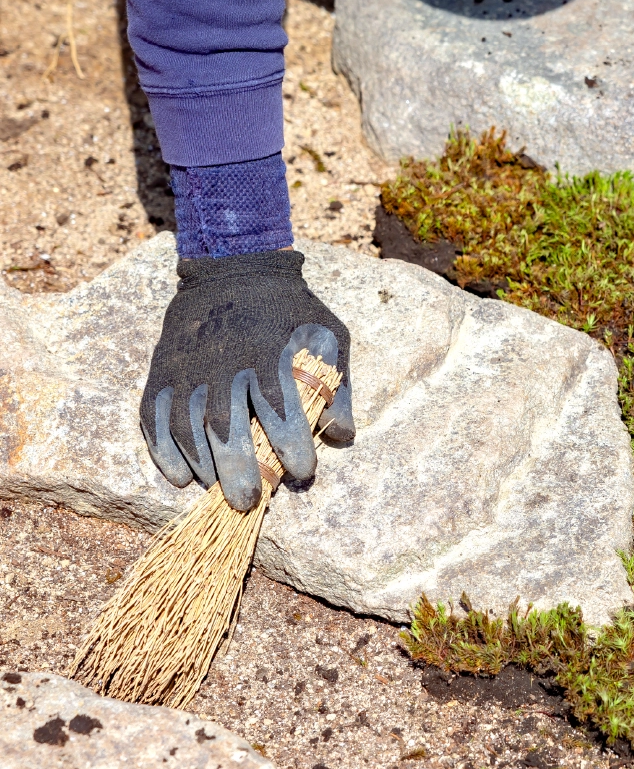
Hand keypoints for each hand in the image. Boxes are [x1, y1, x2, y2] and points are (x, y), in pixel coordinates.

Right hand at [139, 250, 353, 511]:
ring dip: (202, 464)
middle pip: (225, 425)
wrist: (235, 267)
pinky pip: (154, 417)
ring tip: (220, 490)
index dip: (291, 444)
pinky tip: (181, 476)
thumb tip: (343, 437)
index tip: (303, 470)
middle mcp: (222, 362)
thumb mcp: (329, 335)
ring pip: (186, 425)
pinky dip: (164, 450)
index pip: (279, 407)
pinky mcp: (162, 371)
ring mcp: (187, 367)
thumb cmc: (292, 310)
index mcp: (268, 352)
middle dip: (238, 467)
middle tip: (248, 501)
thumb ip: (339, 387)